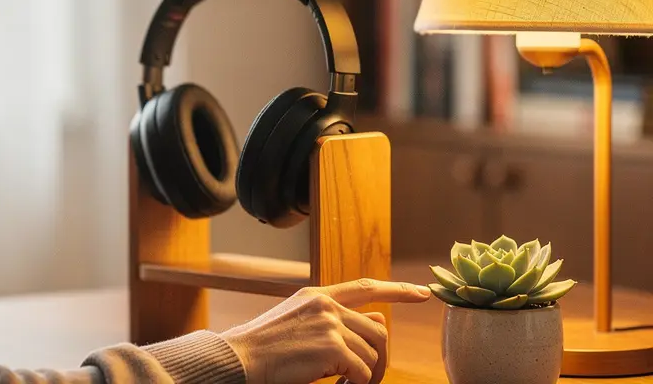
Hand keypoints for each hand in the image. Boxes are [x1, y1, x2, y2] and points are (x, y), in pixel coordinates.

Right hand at [219, 278, 430, 383]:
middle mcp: (326, 306)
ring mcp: (330, 324)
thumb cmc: (264, 349)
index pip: (365, 287)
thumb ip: (338, 321)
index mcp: (316, 296)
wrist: (238, 359)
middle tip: (366, 379)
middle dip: (380, 356)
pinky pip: (362, 372)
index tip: (423, 292)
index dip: (397, 290)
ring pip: (372, 353)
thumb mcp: (301, 326)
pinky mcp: (331, 347)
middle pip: (377, 329)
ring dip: (366, 375)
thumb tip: (378, 317)